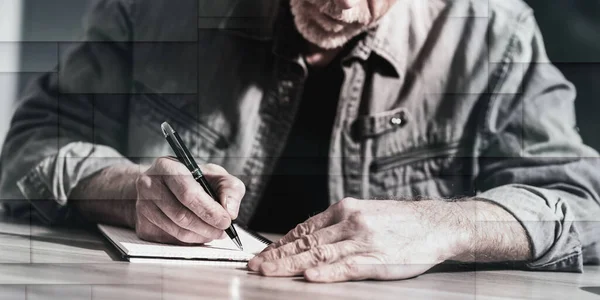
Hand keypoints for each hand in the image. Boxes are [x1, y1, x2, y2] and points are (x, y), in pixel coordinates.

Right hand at [134, 157, 244, 243]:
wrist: (162, 186)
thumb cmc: (192, 179)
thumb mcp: (215, 175)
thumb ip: (230, 188)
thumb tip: (230, 211)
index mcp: (167, 166)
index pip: (187, 193)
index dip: (209, 210)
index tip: (226, 220)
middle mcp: (149, 185)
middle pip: (181, 215)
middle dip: (208, 227)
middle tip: (223, 231)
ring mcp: (142, 207)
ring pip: (177, 231)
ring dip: (201, 236)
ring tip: (214, 232)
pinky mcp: (143, 227)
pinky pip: (171, 240)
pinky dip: (190, 241)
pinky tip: (199, 233)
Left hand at [248, 198, 467, 281]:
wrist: (436, 223)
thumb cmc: (400, 221)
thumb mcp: (365, 213)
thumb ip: (338, 225)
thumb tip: (309, 237)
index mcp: (344, 210)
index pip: (303, 227)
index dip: (280, 243)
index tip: (263, 254)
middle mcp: (349, 222)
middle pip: (305, 240)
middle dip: (276, 255)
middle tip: (254, 265)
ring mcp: (363, 240)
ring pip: (319, 253)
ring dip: (290, 264)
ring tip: (268, 271)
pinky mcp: (378, 258)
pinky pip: (347, 266)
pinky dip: (326, 272)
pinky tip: (310, 276)